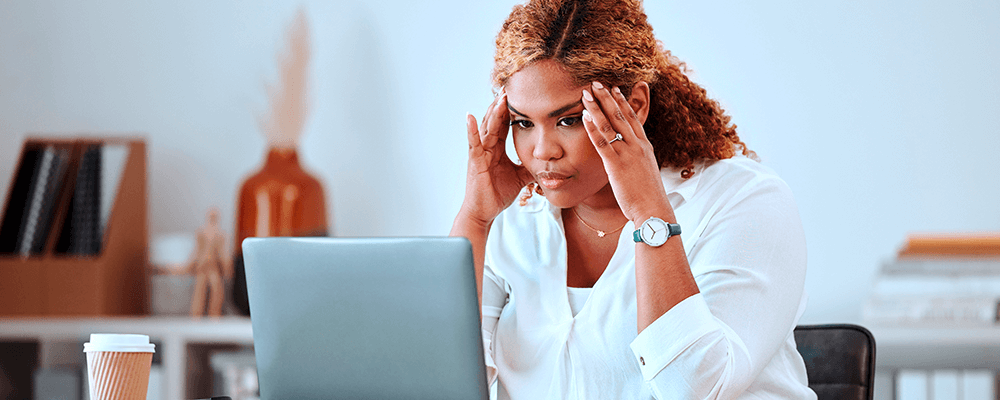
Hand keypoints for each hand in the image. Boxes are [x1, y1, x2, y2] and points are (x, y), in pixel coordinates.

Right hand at [459, 89, 533, 226]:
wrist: (484, 212)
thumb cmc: (497, 194)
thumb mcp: (520, 178)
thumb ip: (530, 168)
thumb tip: (548, 163)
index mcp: (497, 149)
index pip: (505, 125)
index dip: (512, 111)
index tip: (521, 96)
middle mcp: (487, 148)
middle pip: (496, 121)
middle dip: (503, 105)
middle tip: (513, 88)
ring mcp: (480, 153)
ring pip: (487, 128)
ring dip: (493, 112)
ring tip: (500, 96)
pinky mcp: (475, 162)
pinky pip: (473, 143)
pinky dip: (471, 130)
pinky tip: (469, 116)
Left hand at [581, 82, 672, 222]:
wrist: (653, 209)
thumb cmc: (648, 195)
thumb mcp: (645, 171)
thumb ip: (637, 160)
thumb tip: (631, 157)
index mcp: (644, 146)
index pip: (633, 118)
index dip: (623, 102)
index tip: (615, 88)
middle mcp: (637, 145)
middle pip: (620, 115)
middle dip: (607, 97)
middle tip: (596, 82)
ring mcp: (627, 153)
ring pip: (610, 124)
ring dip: (597, 107)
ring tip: (586, 93)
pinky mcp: (616, 164)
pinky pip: (602, 142)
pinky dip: (593, 127)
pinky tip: (584, 117)